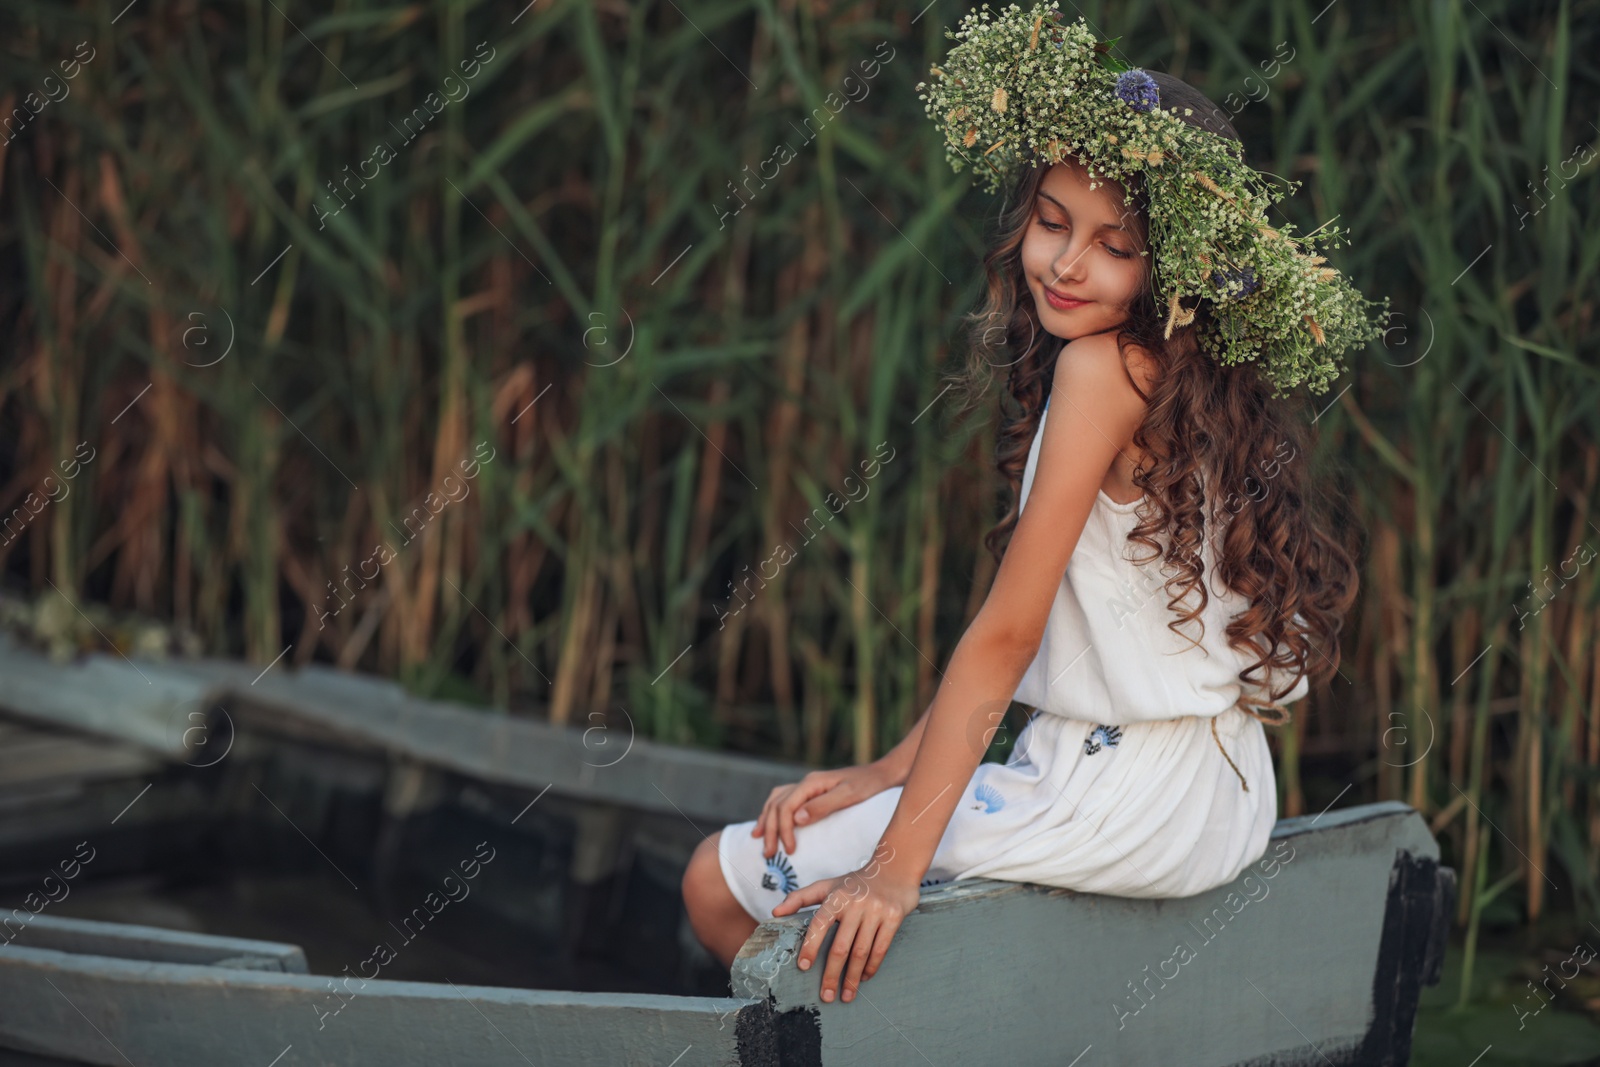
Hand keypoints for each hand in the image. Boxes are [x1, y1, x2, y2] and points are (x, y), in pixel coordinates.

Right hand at [751, 762, 895, 858]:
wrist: (883, 775)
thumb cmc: (869, 787)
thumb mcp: (849, 796)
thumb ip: (823, 806)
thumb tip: (797, 819)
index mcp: (812, 783)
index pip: (786, 807)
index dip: (784, 830)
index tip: (789, 851)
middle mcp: (806, 782)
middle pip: (777, 805)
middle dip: (770, 831)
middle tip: (769, 854)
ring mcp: (808, 786)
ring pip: (776, 801)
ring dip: (766, 820)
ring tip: (758, 839)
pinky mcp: (812, 791)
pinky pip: (784, 800)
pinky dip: (773, 812)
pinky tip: (769, 822)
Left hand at [770, 847, 921, 1003]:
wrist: (895, 868)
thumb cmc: (855, 882)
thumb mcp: (827, 885)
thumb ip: (800, 898)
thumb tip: (775, 913)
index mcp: (837, 896)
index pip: (820, 923)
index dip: (810, 946)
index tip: (803, 967)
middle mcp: (856, 903)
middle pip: (841, 946)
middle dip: (831, 974)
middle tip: (825, 996)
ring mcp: (876, 910)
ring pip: (861, 952)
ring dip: (852, 978)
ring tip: (846, 996)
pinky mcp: (894, 917)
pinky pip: (880, 949)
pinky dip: (871, 967)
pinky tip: (863, 978)